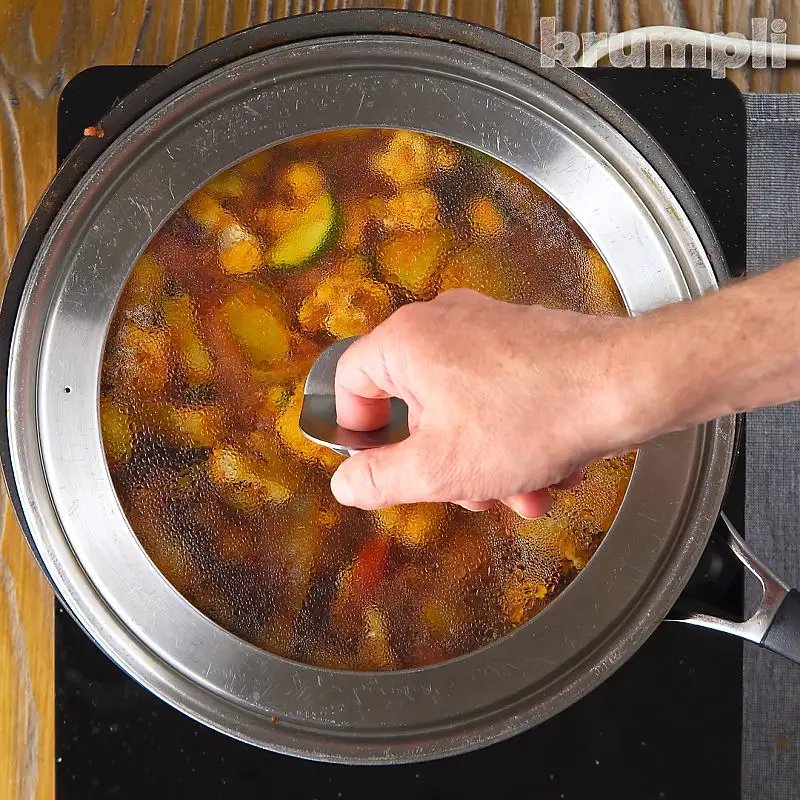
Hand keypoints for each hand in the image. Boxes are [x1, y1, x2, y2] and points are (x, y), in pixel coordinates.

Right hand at [330, 289, 646, 516]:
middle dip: (441, 461)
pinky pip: (497, 398)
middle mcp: (443, 323)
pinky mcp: (523, 342)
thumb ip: (380, 479)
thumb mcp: (440, 467)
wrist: (628, 384)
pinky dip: (512, 438)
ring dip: (483, 461)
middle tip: (468, 490)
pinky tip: (544, 471)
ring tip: (520, 489)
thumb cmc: (533, 417)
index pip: (348, 383)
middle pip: (412, 405)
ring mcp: (486, 328)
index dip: (357, 432)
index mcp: (407, 341)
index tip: (380, 465)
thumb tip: (347, 483)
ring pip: (460, 409)